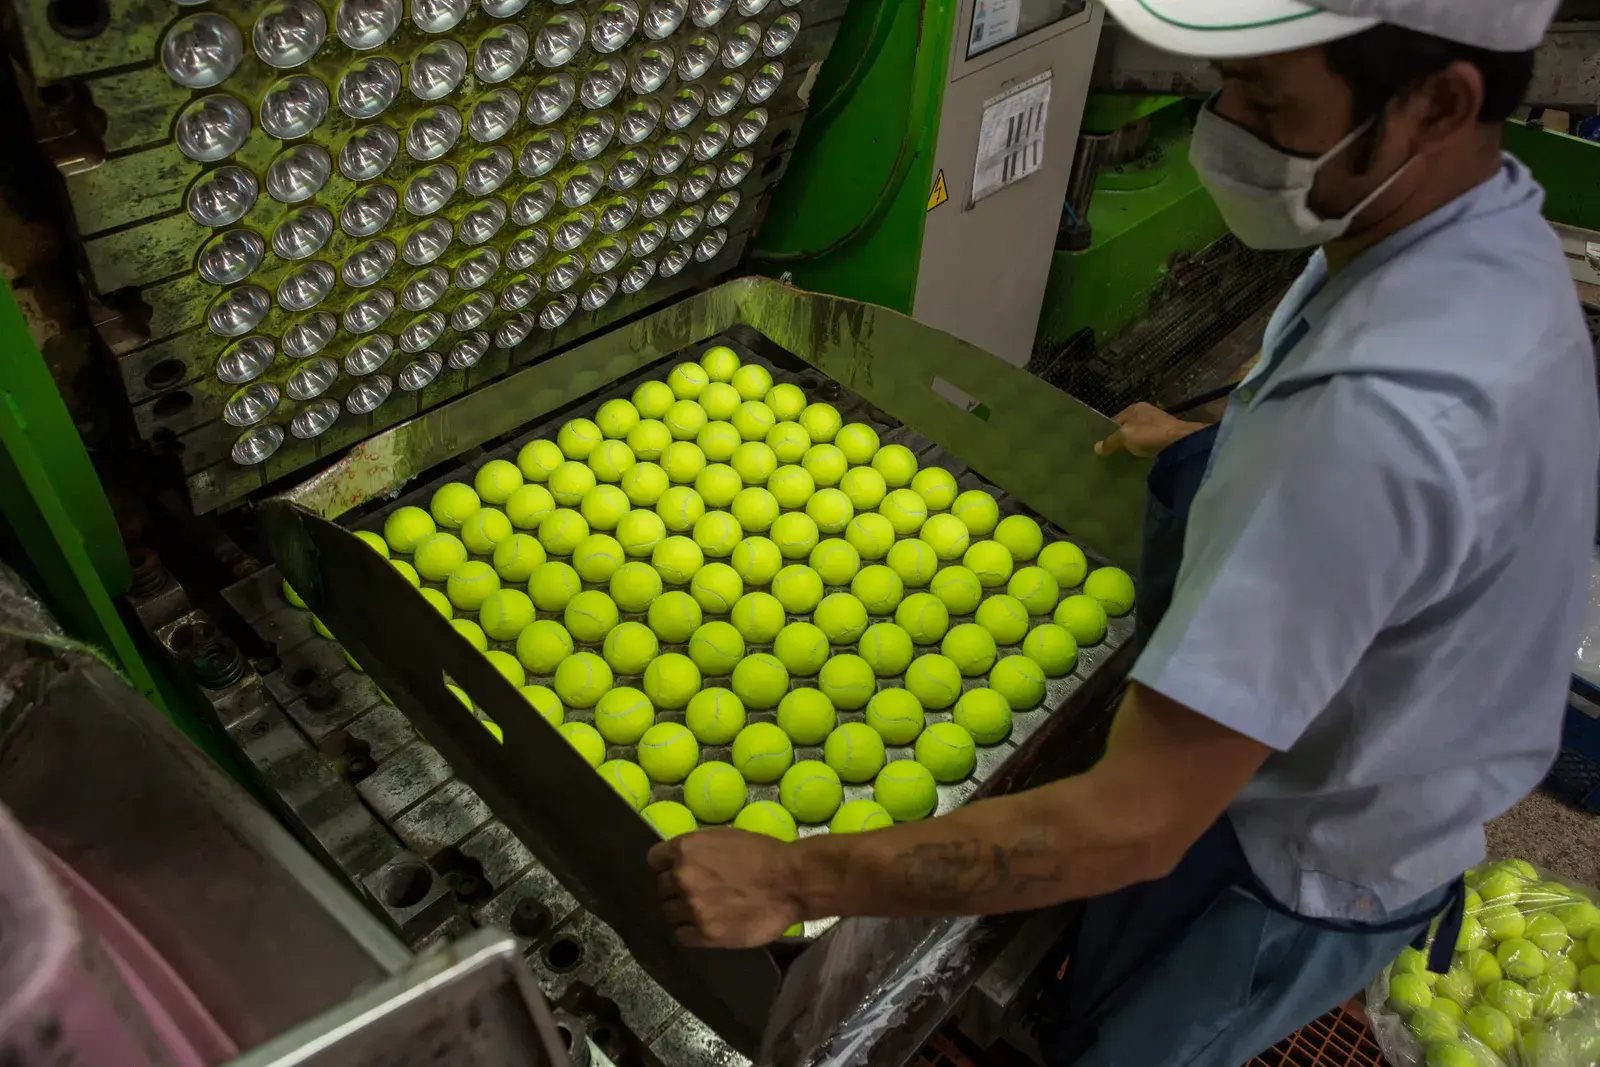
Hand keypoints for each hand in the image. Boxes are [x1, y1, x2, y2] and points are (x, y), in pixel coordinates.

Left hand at [649, 829, 804, 947]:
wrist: (791, 881)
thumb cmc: (763, 854)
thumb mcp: (724, 837)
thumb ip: (697, 850)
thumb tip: (682, 861)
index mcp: (685, 849)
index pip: (654, 860)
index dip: (664, 866)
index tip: (674, 871)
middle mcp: (682, 877)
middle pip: (661, 888)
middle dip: (675, 889)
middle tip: (695, 892)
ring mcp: (692, 908)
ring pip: (669, 912)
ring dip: (682, 912)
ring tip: (703, 911)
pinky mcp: (705, 934)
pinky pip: (681, 935)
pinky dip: (690, 932)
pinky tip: (705, 926)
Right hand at [1094, 403, 1206, 458]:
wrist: (1180, 442)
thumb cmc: (1149, 434)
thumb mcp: (1125, 436)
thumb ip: (1110, 441)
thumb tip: (1096, 448)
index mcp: (1135, 407)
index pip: (1115, 420)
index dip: (1108, 433)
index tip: (1104, 447)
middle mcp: (1147, 412)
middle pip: (1128, 427)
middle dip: (1122, 439)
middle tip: (1114, 454)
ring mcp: (1159, 422)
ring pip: (1140, 434)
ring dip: (1135, 444)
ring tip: (1128, 457)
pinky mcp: (1167, 434)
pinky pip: (1150, 441)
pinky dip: (1146, 448)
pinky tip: (1143, 457)